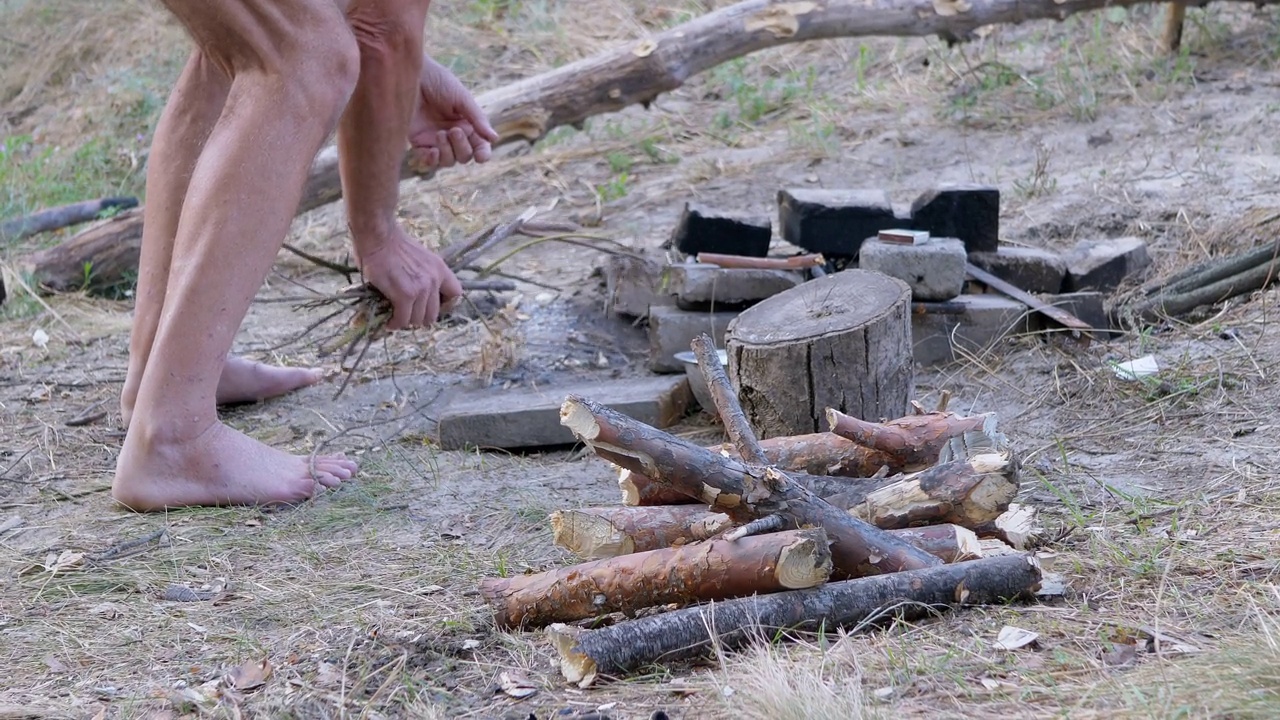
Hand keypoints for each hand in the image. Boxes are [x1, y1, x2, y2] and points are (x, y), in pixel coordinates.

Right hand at [355, 225, 462, 330]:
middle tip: (407, 314)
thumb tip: (418, 295)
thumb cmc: (391, 244)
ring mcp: (421, 289)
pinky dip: (395, 324)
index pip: (456, 294)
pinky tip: (389, 322)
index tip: (428, 305)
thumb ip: (423, 274)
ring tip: (395, 317)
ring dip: (406, 320)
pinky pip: (403, 319)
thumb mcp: (419, 258)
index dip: (443, 304)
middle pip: (434, 314)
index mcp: (439, 269)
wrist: (378, 235)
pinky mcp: (405, 295)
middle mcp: (434, 279)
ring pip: (418, 320)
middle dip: (419, 317)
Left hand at [407, 56, 499, 170]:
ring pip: (448, 161)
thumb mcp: (461, 97)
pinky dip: (432, 161)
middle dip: (462, 147)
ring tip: (440, 134)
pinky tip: (432, 151)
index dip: (482, 153)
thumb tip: (494, 138)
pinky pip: (428, 161)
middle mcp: (453, 135)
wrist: (410, 75)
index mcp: (467, 123)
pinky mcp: (418, 142)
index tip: (481, 157)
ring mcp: (435, 140)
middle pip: (465, 156)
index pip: (479, 145)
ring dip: (447, 152)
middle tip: (453, 130)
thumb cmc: (437, 81)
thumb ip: (477, 119)